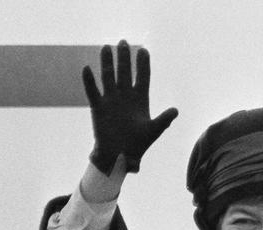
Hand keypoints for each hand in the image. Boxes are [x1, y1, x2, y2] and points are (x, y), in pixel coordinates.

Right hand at [82, 40, 177, 173]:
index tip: (144, 50)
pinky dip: (89, 81)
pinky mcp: (98, 107)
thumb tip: (175, 110)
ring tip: (107, 47)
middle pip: (125, 72)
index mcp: (140, 100)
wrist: (120, 155)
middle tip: (124, 42)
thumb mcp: (153, 131)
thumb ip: (163, 120)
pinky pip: (93, 91)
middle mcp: (125, 96)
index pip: (143, 77)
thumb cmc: (138, 144)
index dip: (143, 64)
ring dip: (107, 62)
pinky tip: (87, 68)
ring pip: (108, 77)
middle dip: (125, 58)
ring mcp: (111, 100)